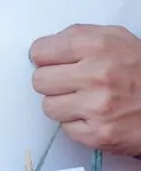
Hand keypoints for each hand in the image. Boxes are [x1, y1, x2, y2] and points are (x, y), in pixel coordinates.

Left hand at [30, 24, 140, 155]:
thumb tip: (40, 50)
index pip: (40, 51)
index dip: (45, 58)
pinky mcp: (98, 133)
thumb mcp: (116, 39)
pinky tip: (95, 116)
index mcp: (97, 45)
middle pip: (39, 80)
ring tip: (85, 100)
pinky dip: (77, 124)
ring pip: (48, 106)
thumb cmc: (140, 69)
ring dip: (63, 104)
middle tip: (71, 83)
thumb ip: (78, 37)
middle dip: (52, 82)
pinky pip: (65, 128)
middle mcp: (97, 74)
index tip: (53, 62)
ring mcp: (97, 106)